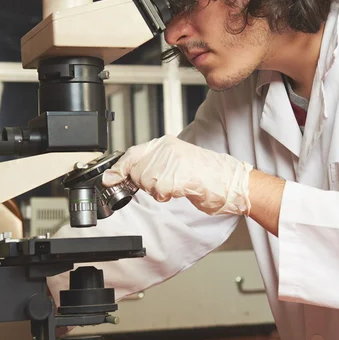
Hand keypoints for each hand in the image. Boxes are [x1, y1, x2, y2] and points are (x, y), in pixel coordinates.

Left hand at [102, 135, 252, 215]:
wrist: (229, 181)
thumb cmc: (206, 175)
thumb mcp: (175, 165)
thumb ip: (152, 167)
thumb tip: (123, 176)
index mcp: (166, 144)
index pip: (133, 153)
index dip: (119, 168)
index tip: (109, 179)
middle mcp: (166, 149)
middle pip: (137, 171)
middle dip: (145, 183)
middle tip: (163, 185)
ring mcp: (170, 161)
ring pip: (146, 181)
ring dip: (157, 190)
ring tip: (176, 185)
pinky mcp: (175, 176)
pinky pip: (158, 191)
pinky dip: (166, 195)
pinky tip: (180, 189)